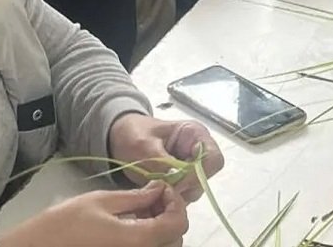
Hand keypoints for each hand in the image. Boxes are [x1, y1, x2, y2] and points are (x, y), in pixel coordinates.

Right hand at [0, 181, 188, 246]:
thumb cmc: (64, 223)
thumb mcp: (101, 201)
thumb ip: (135, 197)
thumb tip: (159, 189)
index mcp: (137, 240)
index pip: (178, 223)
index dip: (176, 202)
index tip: (162, 188)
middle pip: (175, 238)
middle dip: (170, 214)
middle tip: (152, 196)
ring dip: (161, 228)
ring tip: (141, 210)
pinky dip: (148, 238)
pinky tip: (132, 225)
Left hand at [108, 113, 224, 202]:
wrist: (118, 138)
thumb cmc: (132, 135)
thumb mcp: (143, 145)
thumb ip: (162, 162)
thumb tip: (177, 180)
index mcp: (194, 134)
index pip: (213, 159)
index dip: (198, 174)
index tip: (176, 183)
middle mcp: (198, 151)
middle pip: (204, 177)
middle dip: (184, 186)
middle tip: (161, 190)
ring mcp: (190, 167)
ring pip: (194, 189)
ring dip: (175, 194)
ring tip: (154, 191)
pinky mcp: (181, 180)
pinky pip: (182, 195)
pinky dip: (169, 198)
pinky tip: (154, 194)